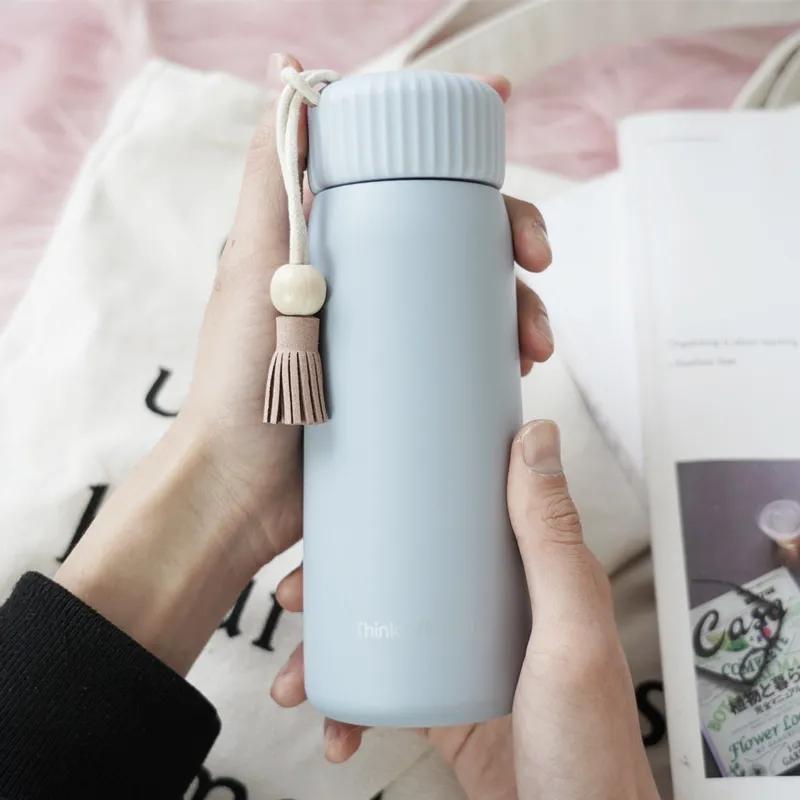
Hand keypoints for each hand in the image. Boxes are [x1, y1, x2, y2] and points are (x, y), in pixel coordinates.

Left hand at [54, 55, 553, 676]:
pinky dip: (505, 361)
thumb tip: (293, 72)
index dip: (469, 170)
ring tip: (534, 346)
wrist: (241, 491)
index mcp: (345, 251)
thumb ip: (271, 174)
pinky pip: (472, 366)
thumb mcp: (253, 264)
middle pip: (463, 246)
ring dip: (523, 310)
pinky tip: (522, 371)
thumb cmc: (238, 380)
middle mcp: (375, 292)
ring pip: (478, 306)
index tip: (509, 143)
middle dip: (513, 243)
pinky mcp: (410, 395)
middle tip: (537, 265)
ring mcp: (396, 346)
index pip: (419, 191)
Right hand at [271, 420, 659, 799]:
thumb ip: (551, 541)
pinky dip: (348, 703)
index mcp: (528, 574)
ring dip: (328, 644)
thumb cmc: (591, 747)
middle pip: (403, 567)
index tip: (349, 489)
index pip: (461, 509)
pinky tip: (335, 723)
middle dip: (338, 577)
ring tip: (296, 677)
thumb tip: (536, 438)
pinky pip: (382, 686)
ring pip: (383, 626)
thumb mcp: (569, 634)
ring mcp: (465, 656)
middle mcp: (493, 607)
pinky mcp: (445, 702)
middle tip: (297, 590)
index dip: (401, 495)